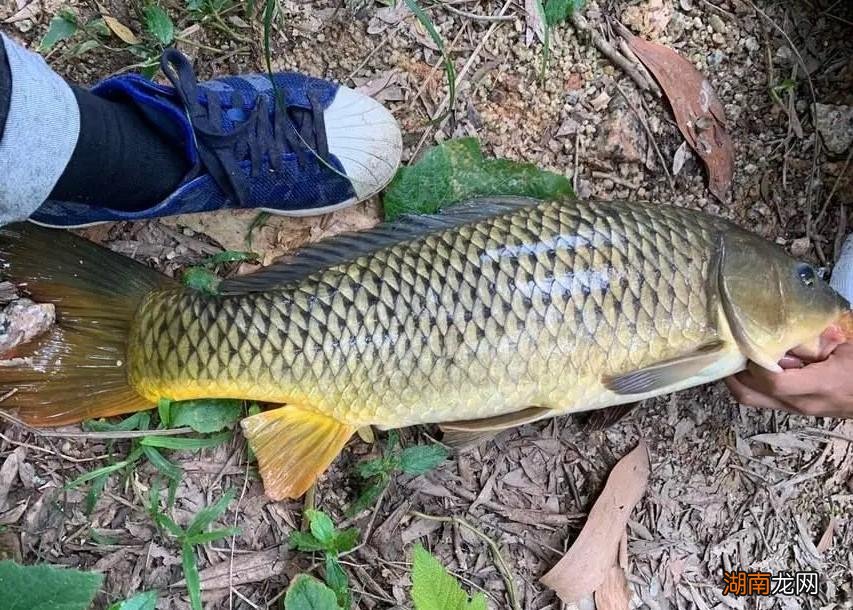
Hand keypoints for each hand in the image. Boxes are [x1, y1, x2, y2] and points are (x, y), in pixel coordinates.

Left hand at [726, 343, 852, 418]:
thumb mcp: (843, 347)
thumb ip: (812, 343)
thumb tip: (777, 334)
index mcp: (822, 384)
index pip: (774, 382)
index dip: (757, 364)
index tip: (752, 344)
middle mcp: (803, 402)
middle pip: (750, 395)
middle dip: (734, 371)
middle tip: (730, 348)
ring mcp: (797, 409)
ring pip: (751, 400)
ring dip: (737, 378)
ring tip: (737, 355)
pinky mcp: (795, 409)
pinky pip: (762, 399)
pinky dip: (750, 383)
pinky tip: (751, 365)